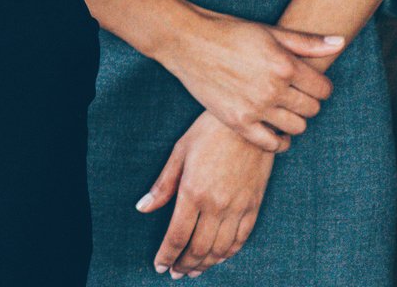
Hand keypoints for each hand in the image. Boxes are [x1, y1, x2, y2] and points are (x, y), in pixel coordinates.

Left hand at [137, 112, 274, 276]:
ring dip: (205, 264)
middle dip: (184, 264)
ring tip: (193, 270)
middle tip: (175, 272)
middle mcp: (216, 206)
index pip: (177, 236)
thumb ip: (162, 185)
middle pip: (198, 248)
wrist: (250, 124)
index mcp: (193, 192)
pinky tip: (218, 258)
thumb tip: (142, 208)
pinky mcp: (253, 207)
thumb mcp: (179, 153)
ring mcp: (237, 208)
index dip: (167, 255)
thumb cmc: (209, 132)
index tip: (160, 266)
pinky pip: (240, 240)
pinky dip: (228, 254)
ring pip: (220, 250)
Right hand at [161, 6, 341, 152]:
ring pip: (296, 127)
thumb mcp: (269, 31)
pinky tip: (275, 130)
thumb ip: (306, 42)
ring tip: (282, 108)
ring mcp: (255, 108)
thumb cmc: (229, 32)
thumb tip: (340, 42)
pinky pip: (272, 144)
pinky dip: (279, 141)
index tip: (309, 84)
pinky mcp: (238, 122)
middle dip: (307, 101)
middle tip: (293, 94)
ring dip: (294, 119)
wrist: (187, 42)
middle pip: (312, 109)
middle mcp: (273, 88)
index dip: (320, 87)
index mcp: (284, 64)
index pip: (323, 89)